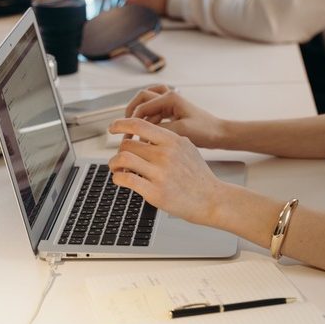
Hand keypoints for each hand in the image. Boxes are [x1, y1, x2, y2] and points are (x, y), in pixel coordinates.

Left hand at [108, 117, 223, 224]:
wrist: (212, 199)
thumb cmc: (200, 177)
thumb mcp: (188, 148)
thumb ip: (169, 140)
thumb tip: (149, 136)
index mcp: (173, 141)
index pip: (140, 125)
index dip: (121, 124)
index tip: (113, 127)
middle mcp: (165, 154)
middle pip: (128, 143)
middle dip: (120, 150)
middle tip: (120, 157)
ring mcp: (160, 173)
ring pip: (123, 158)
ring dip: (114, 163)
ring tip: (117, 168)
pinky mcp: (155, 192)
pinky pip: (126, 179)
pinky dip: (117, 177)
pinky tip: (120, 179)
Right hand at [124, 84, 224, 146]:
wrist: (220, 134)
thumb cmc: (205, 131)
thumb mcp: (180, 132)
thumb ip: (159, 131)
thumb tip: (139, 135)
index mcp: (171, 98)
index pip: (142, 107)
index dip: (130, 121)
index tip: (122, 134)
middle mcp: (170, 96)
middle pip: (142, 98)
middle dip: (131, 111)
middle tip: (123, 126)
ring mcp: (172, 103)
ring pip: (147, 103)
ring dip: (139, 115)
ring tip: (132, 130)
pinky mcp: (173, 111)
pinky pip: (155, 112)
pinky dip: (148, 121)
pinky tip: (146, 135)